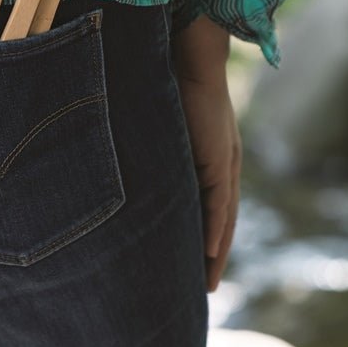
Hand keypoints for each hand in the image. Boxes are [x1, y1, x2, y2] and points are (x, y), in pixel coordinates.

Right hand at [170, 14, 241, 292]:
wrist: (191, 60)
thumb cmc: (172, 88)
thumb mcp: (161, 128)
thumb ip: (151, 149)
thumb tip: (123, 162)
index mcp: (209, 161)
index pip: (208, 208)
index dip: (202, 237)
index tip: (192, 264)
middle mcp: (221, 167)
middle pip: (221, 221)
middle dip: (213, 255)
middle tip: (204, 286)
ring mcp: (223, 164)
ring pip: (223, 218)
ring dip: (217, 251)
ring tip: (208, 281)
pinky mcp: (220, 159)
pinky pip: (219, 202)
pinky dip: (214, 228)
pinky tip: (209, 252)